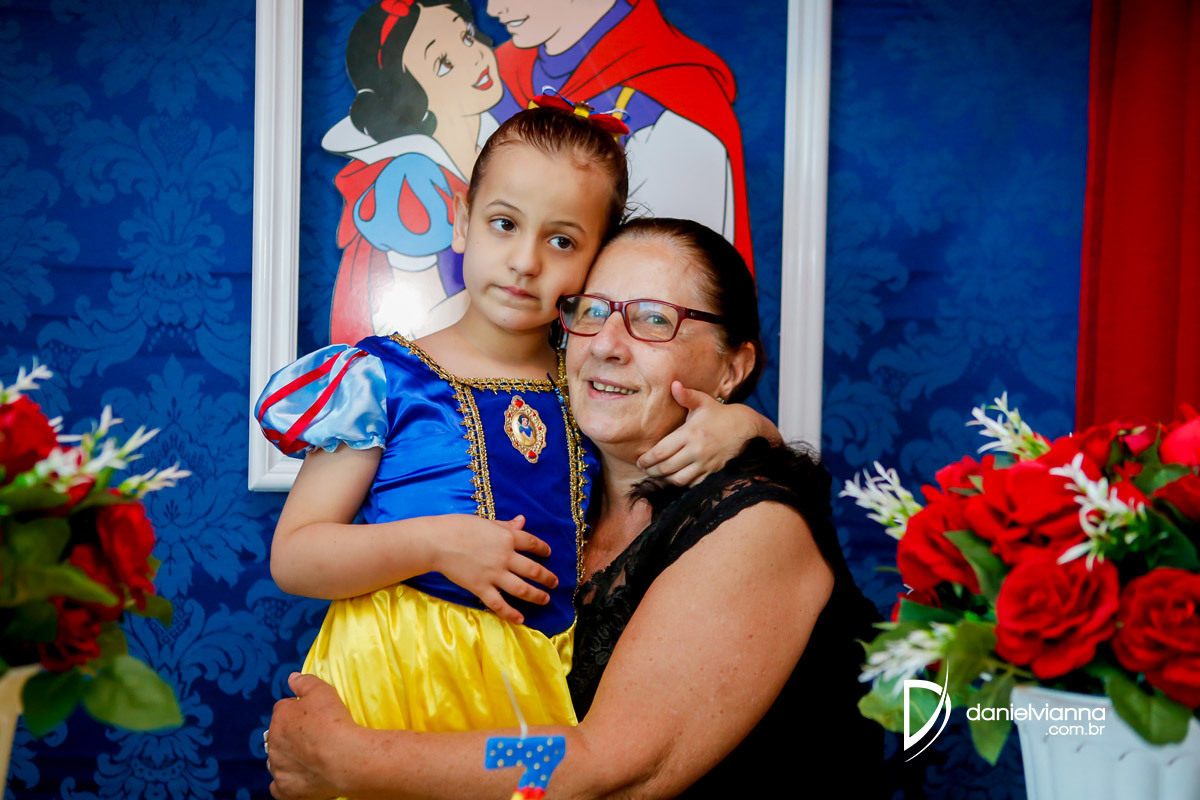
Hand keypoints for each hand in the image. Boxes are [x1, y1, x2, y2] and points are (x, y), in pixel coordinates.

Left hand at [268, 673, 355, 799]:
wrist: (344, 758)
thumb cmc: (334, 722)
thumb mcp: (322, 691)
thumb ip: (304, 682)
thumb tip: (292, 677)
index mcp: (280, 717)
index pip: (284, 710)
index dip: (299, 711)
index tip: (314, 716)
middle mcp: (273, 742)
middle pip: (279, 736)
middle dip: (292, 736)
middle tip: (315, 737)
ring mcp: (277, 767)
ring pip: (278, 761)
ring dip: (289, 759)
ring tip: (311, 759)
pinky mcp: (284, 789)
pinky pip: (278, 787)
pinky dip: (287, 783)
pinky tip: (301, 779)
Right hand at [431, 514, 558, 624]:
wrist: (437, 542)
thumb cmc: (458, 527)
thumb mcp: (486, 522)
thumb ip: (506, 525)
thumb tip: (522, 520)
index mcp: (507, 537)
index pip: (532, 543)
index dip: (543, 549)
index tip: (548, 553)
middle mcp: (505, 557)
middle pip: (533, 569)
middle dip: (547, 577)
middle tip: (554, 582)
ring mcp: (494, 574)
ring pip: (522, 589)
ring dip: (536, 595)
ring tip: (545, 599)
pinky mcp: (481, 588)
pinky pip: (499, 604)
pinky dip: (511, 613)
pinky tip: (521, 619)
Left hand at [637, 382, 773, 485]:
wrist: (744, 427)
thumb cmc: (718, 413)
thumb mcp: (702, 401)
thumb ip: (686, 396)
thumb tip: (673, 385)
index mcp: (690, 433)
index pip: (661, 451)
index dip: (647, 459)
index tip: (639, 461)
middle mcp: (696, 450)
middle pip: (666, 467)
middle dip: (651, 470)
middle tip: (644, 469)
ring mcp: (705, 463)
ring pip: (678, 479)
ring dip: (664, 479)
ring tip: (656, 474)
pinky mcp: (712, 471)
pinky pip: (692, 484)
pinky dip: (680, 483)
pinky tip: (673, 478)